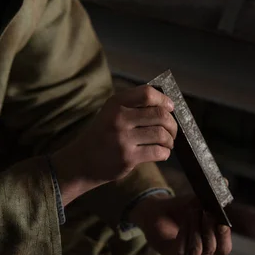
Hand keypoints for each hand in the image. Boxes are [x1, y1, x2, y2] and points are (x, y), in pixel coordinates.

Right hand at [51, 86, 176, 205]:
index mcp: (115, 103)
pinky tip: (161, 152)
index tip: (170, 107)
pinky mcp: (128, 157)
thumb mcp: (111, 112)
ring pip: (161, 134)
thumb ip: (134, 106)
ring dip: (170, 139)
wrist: (82, 160)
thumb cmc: (103, 134)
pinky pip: (158, 152)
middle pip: (159, 115)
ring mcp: (123, 138)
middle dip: (172, 123)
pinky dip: (165, 152)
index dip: (164, 99)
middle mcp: (119, 118)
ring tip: (168, 142)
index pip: (147, 93)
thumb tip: (167, 104)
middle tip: (172, 130)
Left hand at [129, 194, 231, 254]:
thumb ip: (210, 196)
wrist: (157, 214)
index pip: (225, 247)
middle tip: (206, 212)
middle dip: (210, 229)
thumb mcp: (196, 202)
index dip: (224, 235)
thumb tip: (225, 182)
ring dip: (196, 229)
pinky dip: (185, 234)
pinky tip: (183, 221)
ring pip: (199, 250)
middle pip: (215, 250)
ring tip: (192, 212)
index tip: (221, 221)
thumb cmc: (180, 210)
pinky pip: (184, 251)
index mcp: (215, 246)